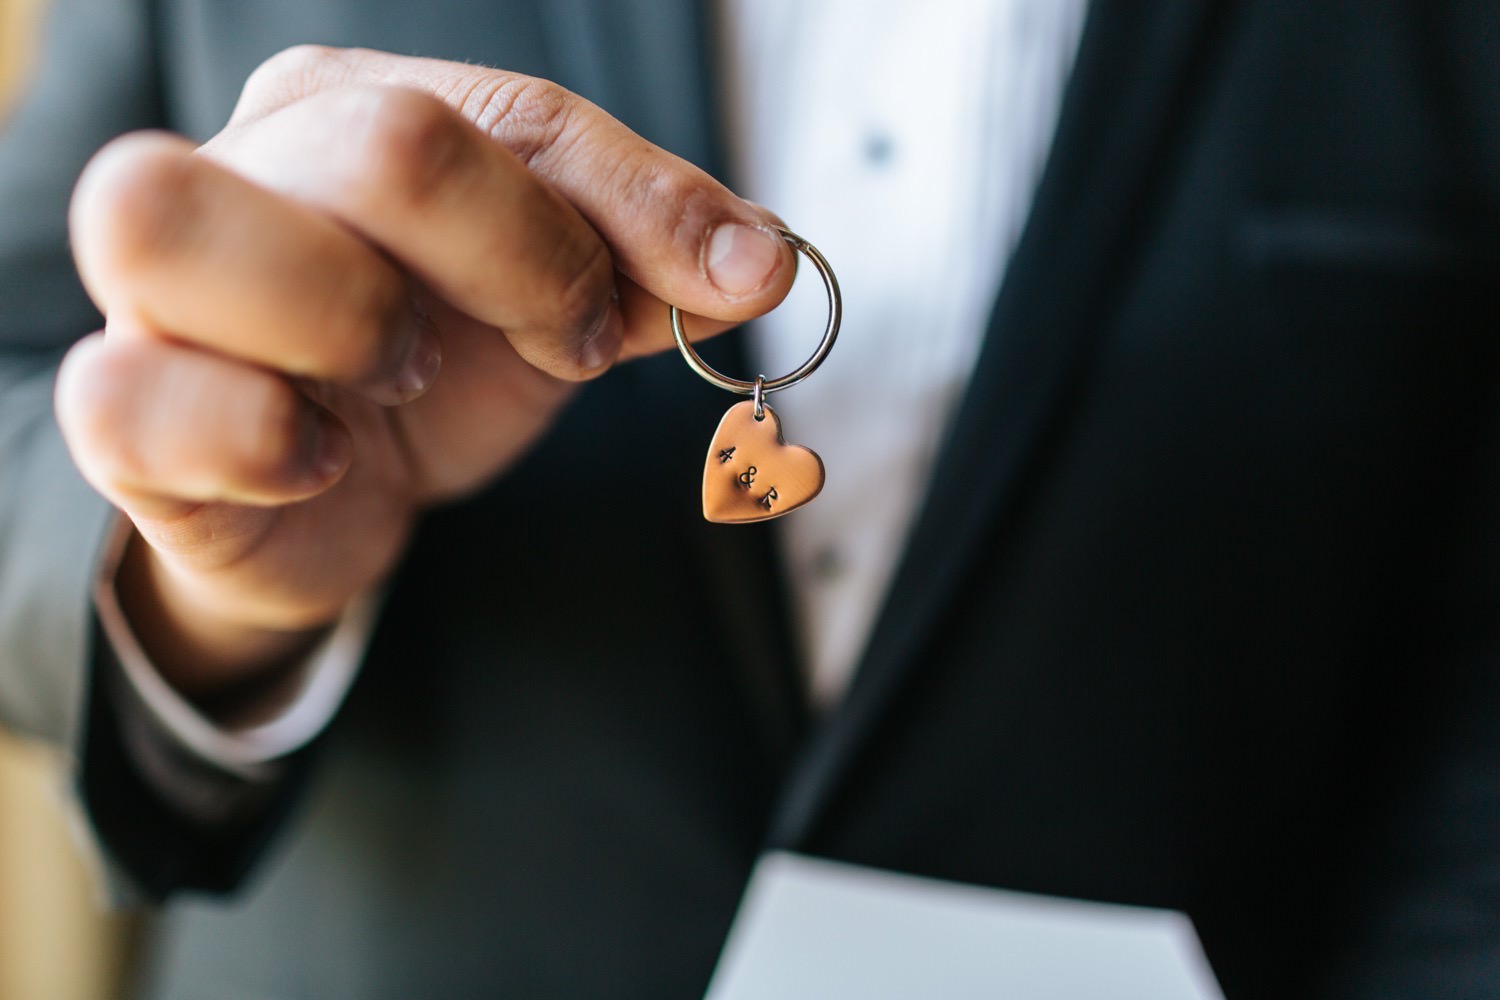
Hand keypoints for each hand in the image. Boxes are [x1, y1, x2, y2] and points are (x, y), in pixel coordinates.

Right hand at [55, 46, 793, 699]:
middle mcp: (243, 163)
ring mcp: (155, 286)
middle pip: (386, 146)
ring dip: (352, 318)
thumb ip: (649, 262)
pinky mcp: (119, 410)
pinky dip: (259, 435)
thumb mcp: (555, 299)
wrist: (328, 494)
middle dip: (523, 259)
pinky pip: (132, 397)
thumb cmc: (431, 370)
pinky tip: (325, 457)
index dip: (645, 205)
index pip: (517, 115)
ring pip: (179, 218)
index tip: (741, 276)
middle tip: (568, 336)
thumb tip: (766, 260)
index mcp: (354, 107)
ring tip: (404, 377)